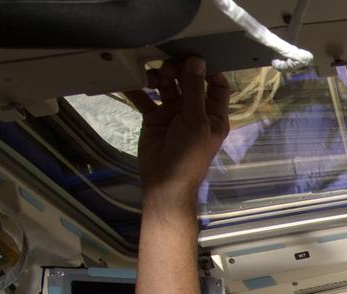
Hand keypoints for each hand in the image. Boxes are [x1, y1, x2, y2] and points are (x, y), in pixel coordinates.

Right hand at [124, 57, 229, 212]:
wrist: (164, 181)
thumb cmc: (188, 155)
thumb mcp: (196, 121)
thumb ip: (195, 90)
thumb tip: (197, 61)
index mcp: (214, 114)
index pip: (216, 84)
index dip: (208, 70)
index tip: (194, 58)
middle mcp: (195, 111)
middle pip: (189, 80)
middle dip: (179, 70)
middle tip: (168, 67)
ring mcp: (174, 113)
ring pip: (167, 86)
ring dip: (159, 77)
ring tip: (151, 78)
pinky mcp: (154, 116)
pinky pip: (146, 98)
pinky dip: (137, 89)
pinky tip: (129, 80)